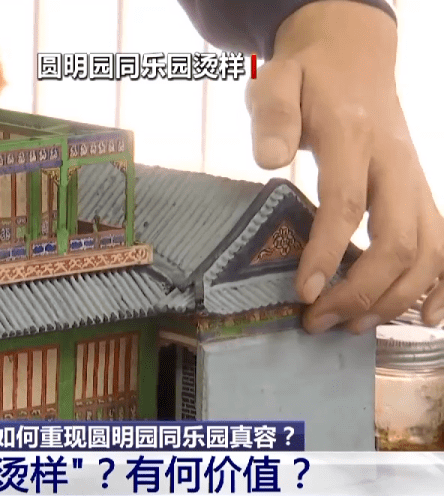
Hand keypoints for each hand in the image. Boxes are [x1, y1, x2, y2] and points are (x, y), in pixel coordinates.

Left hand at [246, 1, 443, 332]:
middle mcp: (395, 163)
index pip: (346, 202)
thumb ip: (273, 117)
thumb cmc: (308, 78)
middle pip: (397, 239)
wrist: (353, 57)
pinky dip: (442, 285)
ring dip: (397, 298)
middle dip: (361, 290)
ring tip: (353, 327)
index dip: (327, 252)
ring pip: (429, 250)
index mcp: (353, 136)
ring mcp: (416, 180)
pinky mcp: (423, 192)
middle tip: (318, 320)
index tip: (304, 292)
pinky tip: (426, 318)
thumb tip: (269, 160)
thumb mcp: (279, 82)